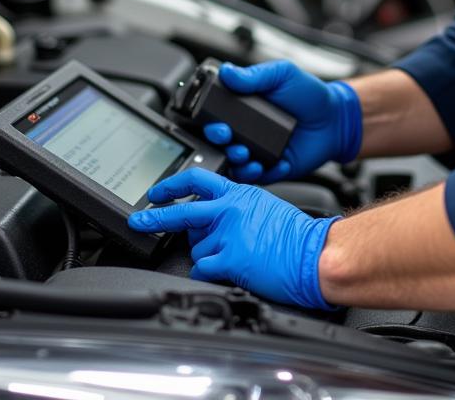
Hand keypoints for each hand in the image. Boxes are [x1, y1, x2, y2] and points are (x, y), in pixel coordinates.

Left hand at [128, 167, 337, 308]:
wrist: (314, 254)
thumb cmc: (297, 235)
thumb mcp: (264, 206)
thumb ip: (237, 207)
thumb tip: (214, 220)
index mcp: (239, 193)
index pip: (199, 180)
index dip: (173, 185)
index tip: (157, 191)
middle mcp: (230, 209)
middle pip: (182, 212)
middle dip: (155, 216)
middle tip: (140, 220)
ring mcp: (229, 233)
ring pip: (196, 248)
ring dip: (207, 256)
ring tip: (233, 257)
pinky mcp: (230, 258)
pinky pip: (203, 268)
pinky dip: (209, 273)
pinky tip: (226, 271)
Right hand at [203, 61, 361, 183]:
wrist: (334, 119)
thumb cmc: (309, 95)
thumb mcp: (282, 75)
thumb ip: (254, 75)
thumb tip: (227, 71)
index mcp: (244, 107)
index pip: (217, 116)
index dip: (210, 121)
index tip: (214, 122)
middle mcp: (247, 130)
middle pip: (221, 142)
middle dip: (219, 141)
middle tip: (227, 137)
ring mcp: (259, 151)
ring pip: (235, 163)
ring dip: (236, 160)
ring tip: (245, 154)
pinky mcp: (272, 168)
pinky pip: (259, 177)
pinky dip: (261, 173)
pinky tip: (272, 163)